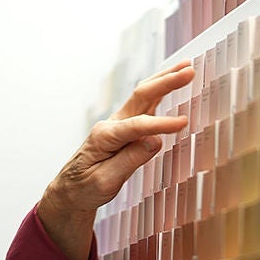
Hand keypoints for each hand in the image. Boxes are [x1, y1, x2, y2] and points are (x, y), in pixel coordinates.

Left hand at [38, 61, 196, 259]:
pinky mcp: (124, 129)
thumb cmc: (85, 188)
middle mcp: (111, 125)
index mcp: (105, 137)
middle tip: (189, 71)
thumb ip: (130, 160)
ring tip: (186, 68)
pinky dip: (159, 93)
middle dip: (166, 82)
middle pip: (141, 96)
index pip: (138, 126)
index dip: (161, 124)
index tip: (183, 123)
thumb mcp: (105, 181)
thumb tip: (155, 141)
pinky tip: (171, 83)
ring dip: (165, 80)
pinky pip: (144, 107)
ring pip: (144, 96)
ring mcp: (117, 124)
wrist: (70, 192)